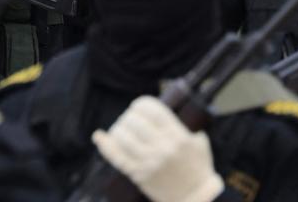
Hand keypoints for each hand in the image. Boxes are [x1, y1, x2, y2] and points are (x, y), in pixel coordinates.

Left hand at [92, 96, 223, 201]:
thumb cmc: (198, 169)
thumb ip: (185, 125)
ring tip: (122, 130)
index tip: (138, 106)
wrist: (197, 198)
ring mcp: (149, 162)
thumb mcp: (198, 143)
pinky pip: (116, 157)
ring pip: (122, 137)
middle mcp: (162, 148)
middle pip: (134, 121)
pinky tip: (99, 136)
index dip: (141, 104)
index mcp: (178, 137)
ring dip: (118, 130)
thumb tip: (169, 110)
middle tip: (130, 120)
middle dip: (128, 117)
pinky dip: (105, 145)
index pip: (152, 110)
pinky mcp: (139, 175)